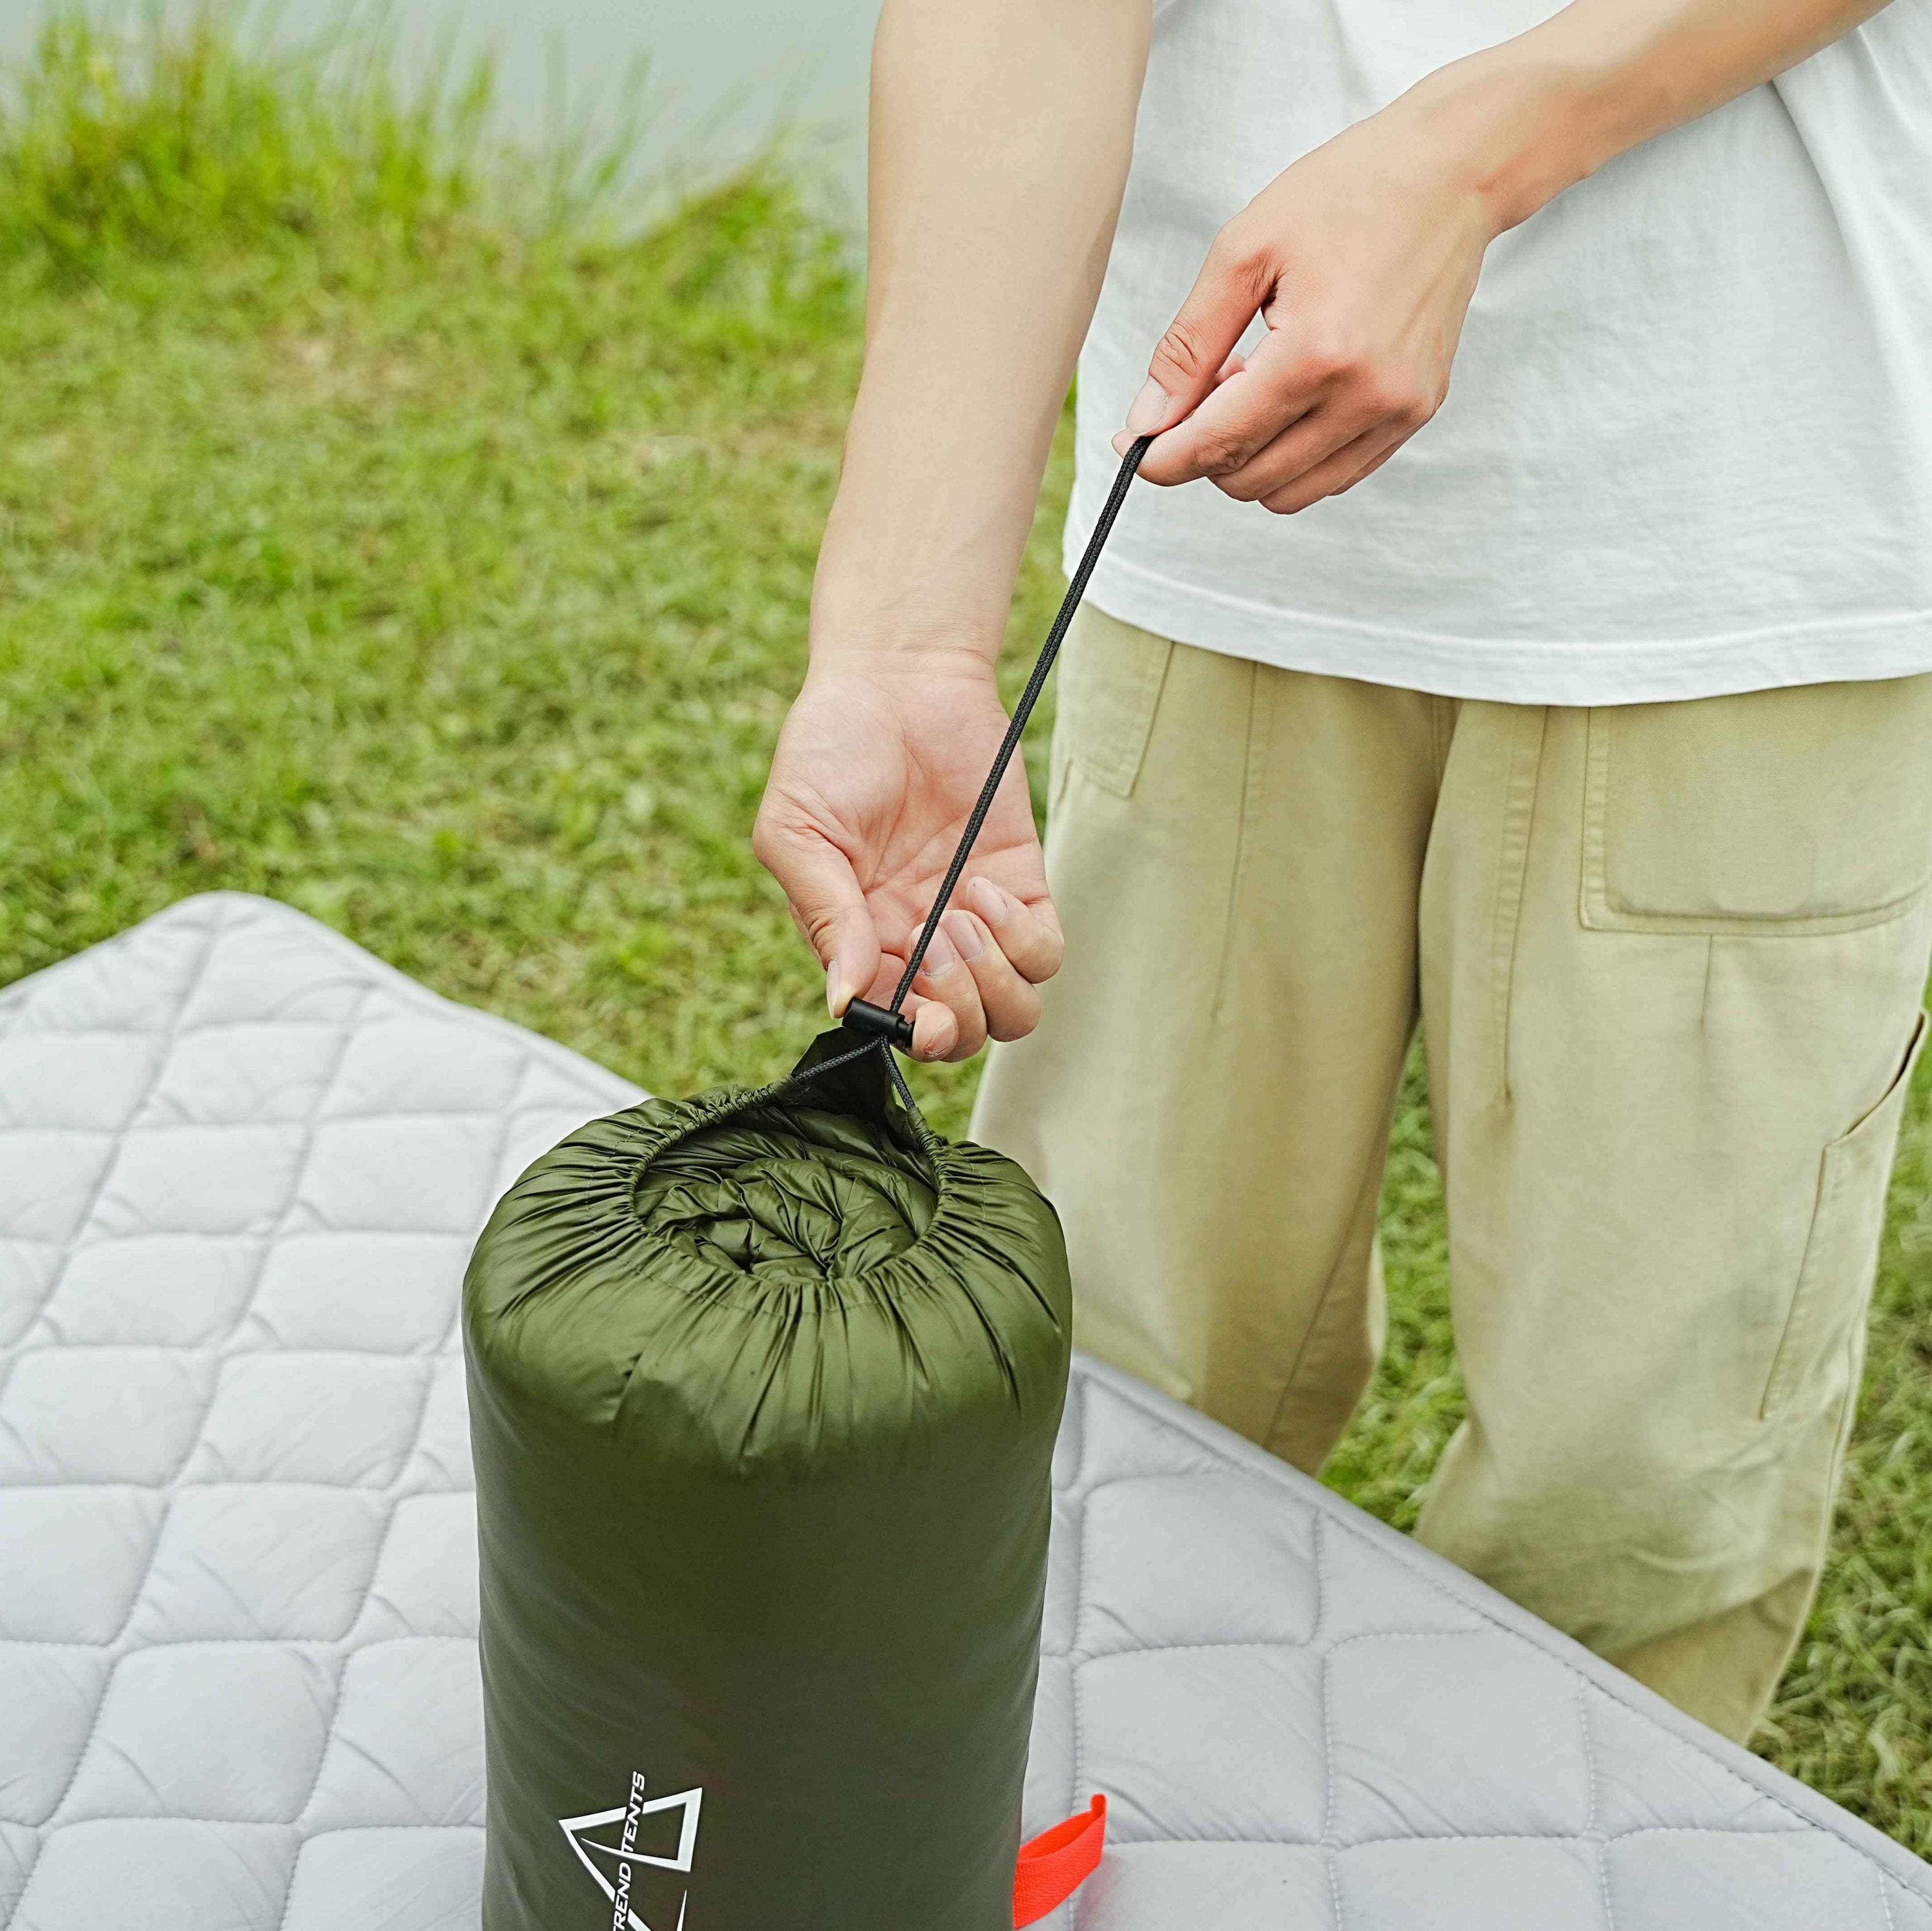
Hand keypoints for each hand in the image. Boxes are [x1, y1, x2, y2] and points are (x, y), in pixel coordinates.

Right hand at [753, 650, 1064, 1061]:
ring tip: (960, 916)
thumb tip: (844, 999)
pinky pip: (1046, 953)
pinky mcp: (1021, 884)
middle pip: (964, 1034)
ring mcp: (975, 919)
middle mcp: (920, 946)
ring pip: (1014, 1011)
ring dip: (991, 983)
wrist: (896, 679)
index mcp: (860, 946)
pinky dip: (1024, 940)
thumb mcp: (798, 831)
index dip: (912, 1036)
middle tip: (929, 939)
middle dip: (955, 1010)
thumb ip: (824, 916)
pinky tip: (984, 885)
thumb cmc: (830, 750)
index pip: (897, 1028)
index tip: (912, 1007)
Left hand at [1111, 95, 1501, 511]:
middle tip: (1202, 389)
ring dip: (1250, 458)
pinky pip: (1334, 476)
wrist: (1450, 175)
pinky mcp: (1417, 414)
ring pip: (1290, 492)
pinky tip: (1289, 396)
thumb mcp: (1244, 250)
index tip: (1132, 449)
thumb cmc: (1345, 195)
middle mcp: (1366, 396)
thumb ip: (1188, 345)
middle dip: (1206, 451)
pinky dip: (1294, 456)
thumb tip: (1146, 422)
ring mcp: (1398, 411)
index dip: (1163, 458)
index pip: (1219, 444)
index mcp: (1319, 353)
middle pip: (1250, 479)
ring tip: (1249, 386)